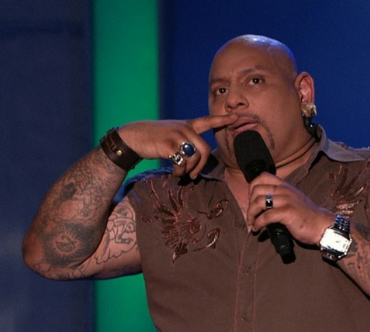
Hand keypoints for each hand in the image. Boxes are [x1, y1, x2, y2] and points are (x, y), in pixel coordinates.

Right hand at [117, 114, 237, 177]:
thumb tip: (197, 159)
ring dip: (188, 170)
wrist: (133, 137)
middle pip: (205, 150)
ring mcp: (176, 136)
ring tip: (180, 173)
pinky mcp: (168, 145)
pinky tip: (174, 172)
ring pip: (194, 158)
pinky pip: (182, 163)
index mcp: (187, 125)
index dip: (223, 120)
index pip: (208, 121)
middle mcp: (184, 129)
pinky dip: (179, 172)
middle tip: (193, 175)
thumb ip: (186, 140)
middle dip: (201, 166)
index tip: (236, 117)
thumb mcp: (172, 133)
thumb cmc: (154, 138)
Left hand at [245, 173, 334, 245]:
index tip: (252, 200)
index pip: (262, 176)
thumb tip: (261, 203)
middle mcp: (284, 190)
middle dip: (249, 204)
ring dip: (251, 214)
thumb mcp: (293, 199)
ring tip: (252, 223)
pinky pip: (266, 216)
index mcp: (285, 185)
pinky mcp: (287, 213)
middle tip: (251, 214)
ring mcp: (286, 200)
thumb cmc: (307, 215)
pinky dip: (258, 223)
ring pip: (258, 202)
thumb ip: (280, 196)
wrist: (322, 225)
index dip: (252, 187)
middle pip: (256, 190)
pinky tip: (257, 229)